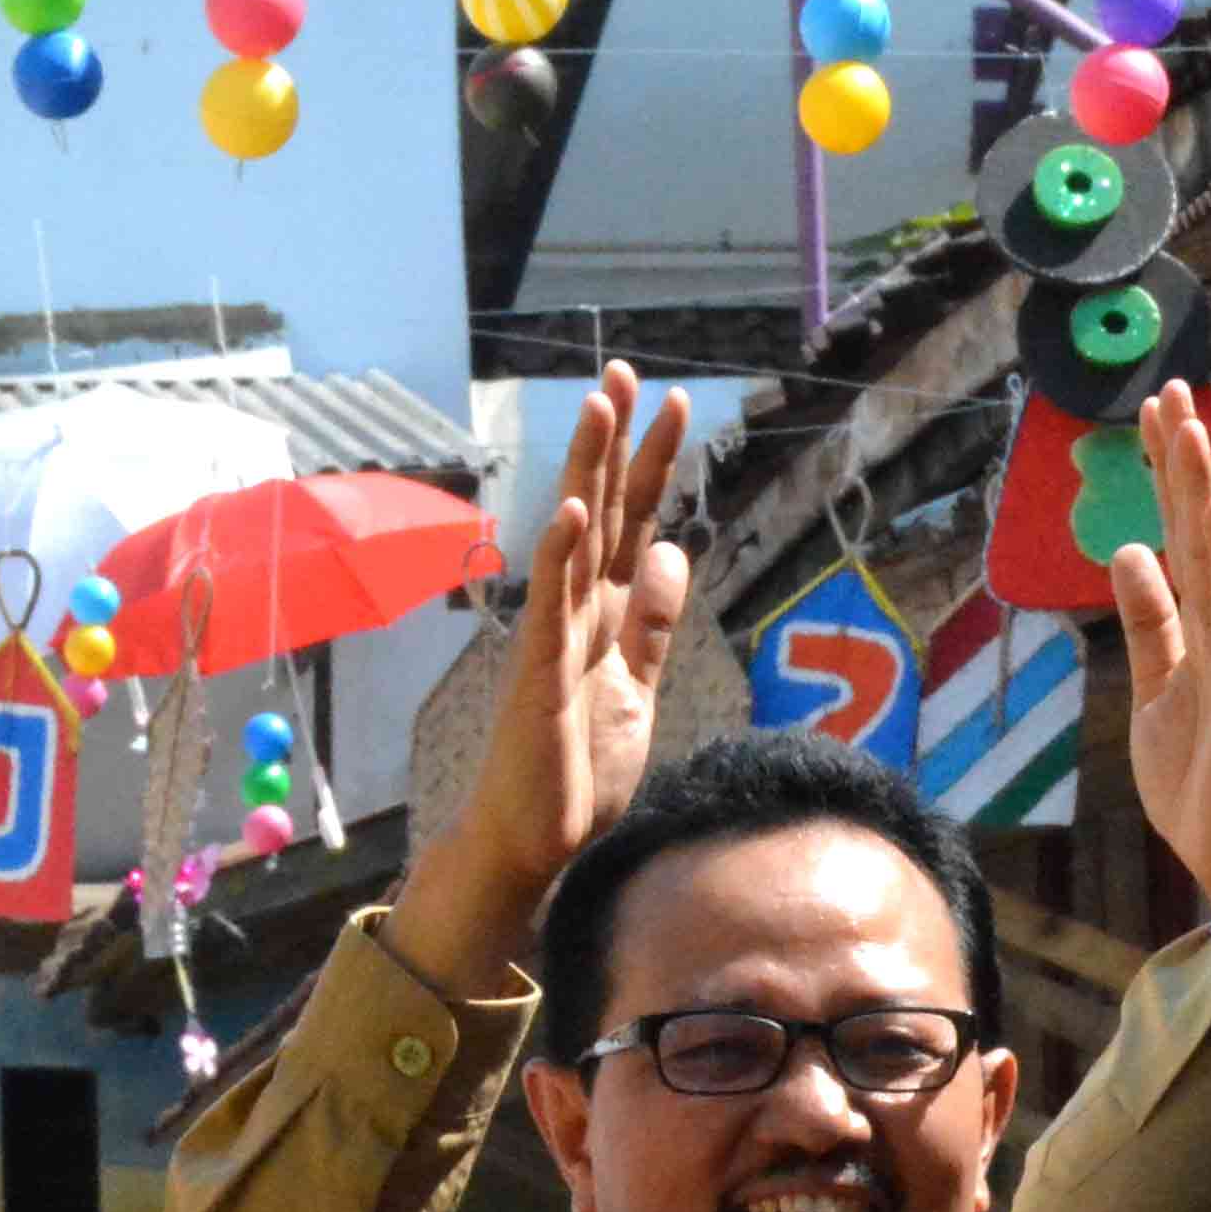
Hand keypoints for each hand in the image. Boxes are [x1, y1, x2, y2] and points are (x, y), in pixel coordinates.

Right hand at [391, 364, 690, 988]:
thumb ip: (651, 624)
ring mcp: (554, 639)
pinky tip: (573, 509)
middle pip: (603, 512)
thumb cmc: (577, 772)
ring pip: (574, 540)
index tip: (674, 407)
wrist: (536, 842)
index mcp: (605, 616)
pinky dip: (561, 556)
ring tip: (598, 406)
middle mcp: (577, 614)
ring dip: (587, 473)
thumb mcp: (636, 689)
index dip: (654, 467)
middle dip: (615, 442)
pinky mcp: (539, 675)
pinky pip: (550, 606)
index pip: (634, 524)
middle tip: (624, 369)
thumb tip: (673, 550)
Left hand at [1111, 385, 1210, 941]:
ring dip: (1202, 488)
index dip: (1169, 472)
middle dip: (1185, 457)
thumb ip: (1148, 623)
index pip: (1186, 532)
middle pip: (1204, 526)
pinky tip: (1210, 513)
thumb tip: (1129, 552)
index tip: (1153, 410)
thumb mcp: (1154, 689)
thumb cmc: (1202, 782)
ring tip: (1188, 427)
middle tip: (1170, 386)